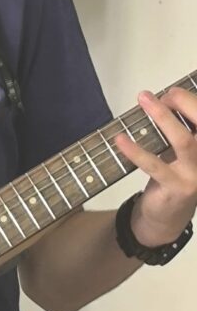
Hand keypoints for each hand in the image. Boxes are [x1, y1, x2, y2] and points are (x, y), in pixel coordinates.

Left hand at [114, 87, 196, 246]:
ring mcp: (195, 174)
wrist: (168, 216)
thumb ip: (176, 127)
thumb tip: (158, 100)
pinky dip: (136, 150)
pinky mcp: (177, 188)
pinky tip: (120, 139)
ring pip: (183, 140)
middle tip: (162, 94)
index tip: (169, 94)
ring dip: (163, 117)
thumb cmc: (173, 174)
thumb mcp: (178, 150)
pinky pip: (155, 165)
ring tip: (144, 100)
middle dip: (183, 102)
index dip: (189, 100)